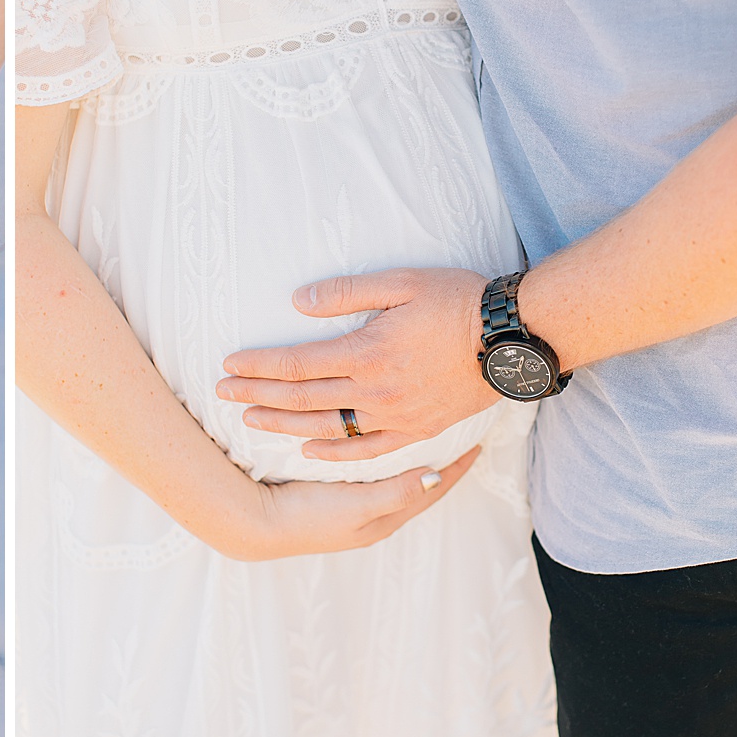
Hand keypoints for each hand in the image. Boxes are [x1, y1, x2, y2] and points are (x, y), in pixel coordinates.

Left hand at [215, 267, 496, 461]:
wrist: (514, 339)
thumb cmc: (459, 301)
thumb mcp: (402, 282)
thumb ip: (347, 293)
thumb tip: (298, 301)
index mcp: (368, 352)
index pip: (297, 363)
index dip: (259, 365)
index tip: (229, 363)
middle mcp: (377, 390)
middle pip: (303, 397)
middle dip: (258, 394)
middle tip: (222, 393)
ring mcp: (397, 416)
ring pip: (328, 426)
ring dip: (285, 424)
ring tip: (251, 420)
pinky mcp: (417, 430)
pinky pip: (369, 450)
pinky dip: (335, 453)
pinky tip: (309, 451)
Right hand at [230, 445, 483, 560]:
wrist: (257, 522)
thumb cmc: (308, 516)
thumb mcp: (357, 505)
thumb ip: (396, 492)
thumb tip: (437, 476)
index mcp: (385, 517)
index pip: (432, 488)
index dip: (456, 466)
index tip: (478, 442)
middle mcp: (373, 514)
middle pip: (416, 483)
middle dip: (437, 461)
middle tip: (456, 435)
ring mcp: (352, 507)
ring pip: (393, 478)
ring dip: (409, 461)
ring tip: (424, 438)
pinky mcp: (330, 497)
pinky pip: (368, 474)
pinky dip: (380, 460)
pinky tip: (375, 447)